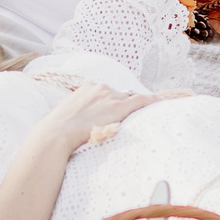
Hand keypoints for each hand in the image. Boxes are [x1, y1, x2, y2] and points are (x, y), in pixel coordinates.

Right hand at [39, 82, 166, 153]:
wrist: (57, 132)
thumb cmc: (57, 128)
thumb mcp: (65, 112)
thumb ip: (76, 110)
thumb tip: (77, 116)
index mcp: (87, 87)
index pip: (106, 92)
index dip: (112, 101)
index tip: (117, 106)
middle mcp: (101, 88)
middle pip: (119, 95)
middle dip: (122, 105)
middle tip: (123, 118)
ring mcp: (110, 97)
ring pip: (129, 100)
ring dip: (133, 108)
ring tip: (143, 113)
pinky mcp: (119, 107)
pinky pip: (140, 101)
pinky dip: (151, 100)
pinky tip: (162, 101)